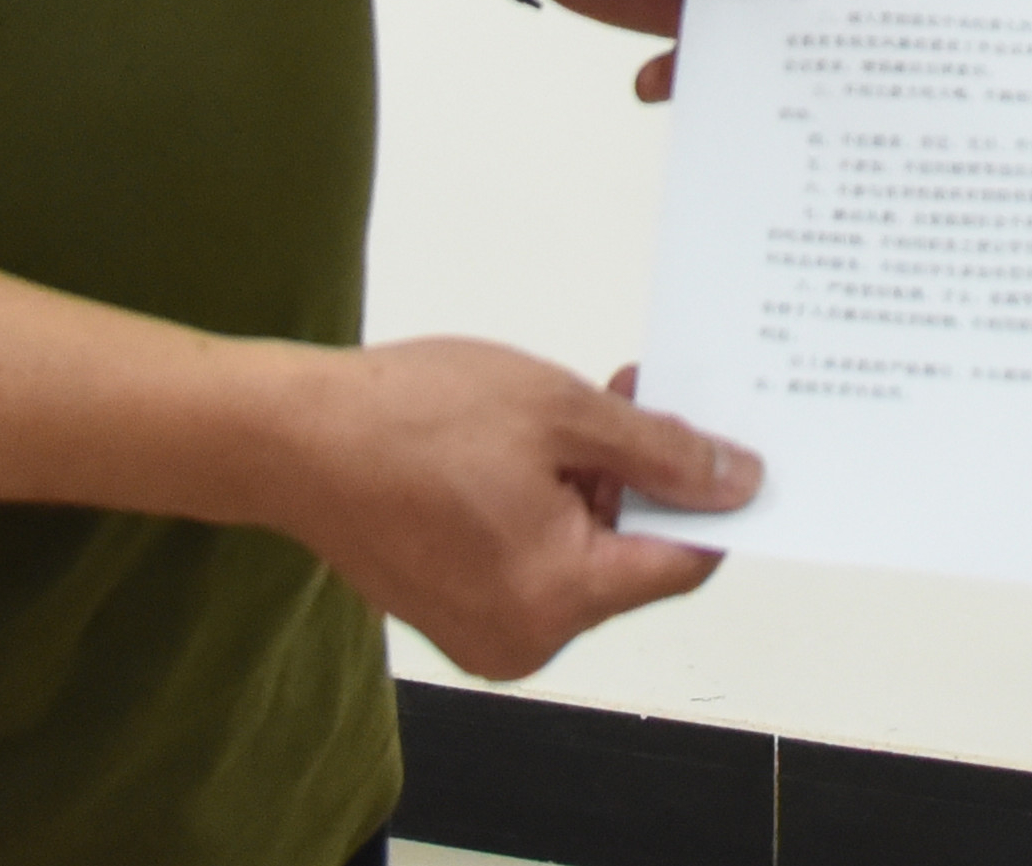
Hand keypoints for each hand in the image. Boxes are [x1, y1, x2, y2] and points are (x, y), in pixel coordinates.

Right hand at [247, 335, 754, 681]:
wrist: (292, 439)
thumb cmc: (410, 419)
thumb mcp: (562, 412)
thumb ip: (661, 452)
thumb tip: (739, 483)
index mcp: (556, 599)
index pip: (679, 563)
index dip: (713, 500)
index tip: (730, 444)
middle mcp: (524, 638)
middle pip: (629, 560)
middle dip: (644, 477)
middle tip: (636, 394)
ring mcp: (485, 632)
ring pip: (582, 558)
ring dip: (594, 486)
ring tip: (572, 408)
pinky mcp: (456, 612)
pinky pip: (535, 563)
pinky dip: (548, 508)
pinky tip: (532, 445)